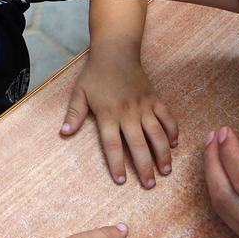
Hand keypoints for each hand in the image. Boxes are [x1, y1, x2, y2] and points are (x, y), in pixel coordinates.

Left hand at [63, 53, 176, 187]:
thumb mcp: (79, 93)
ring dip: (162, 154)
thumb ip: (73, 114)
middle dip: (145, 167)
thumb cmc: (95, 74)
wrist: (116, 51)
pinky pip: (167, 118)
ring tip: (166, 172)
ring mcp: (144, 106)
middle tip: (149, 186)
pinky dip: (172, 131)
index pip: (112, 145)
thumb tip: (63, 133)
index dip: (117, 164)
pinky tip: (174, 145)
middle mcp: (128, 113)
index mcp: (108, 115)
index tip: (121, 181)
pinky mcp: (155, 99)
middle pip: (138, 144)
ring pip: (157, 134)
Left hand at [202, 127, 238, 237]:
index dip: (230, 153)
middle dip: (211, 163)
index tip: (226, 132)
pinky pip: (238, 228)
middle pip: (226, 198)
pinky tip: (231, 181)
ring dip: (214, 181)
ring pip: (225, 215)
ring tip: (216, 154)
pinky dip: (228, 201)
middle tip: (213, 139)